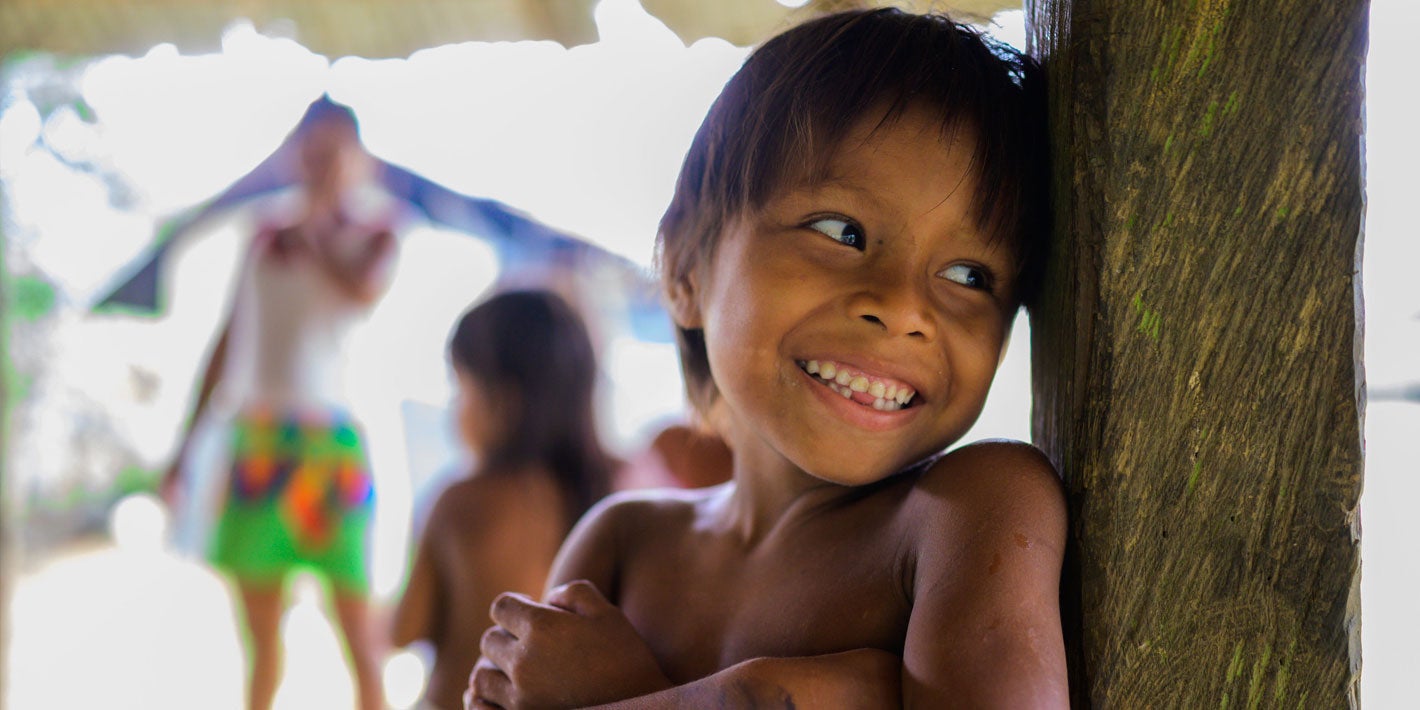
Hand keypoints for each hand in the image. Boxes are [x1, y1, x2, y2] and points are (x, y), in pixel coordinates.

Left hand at [469, 580, 670, 709]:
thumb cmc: (626, 659)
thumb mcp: (607, 613)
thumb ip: (574, 592)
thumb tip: (548, 599)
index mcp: (541, 627)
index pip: (501, 607)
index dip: (514, 605)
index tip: (529, 609)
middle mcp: (523, 661)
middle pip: (490, 640)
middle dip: (506, 635)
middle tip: (528, 642)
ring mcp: (519, 697)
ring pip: (481, 677)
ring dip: (494, 668)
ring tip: (514, 670)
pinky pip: (481, 709)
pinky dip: (483, 700)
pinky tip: (500, 695)